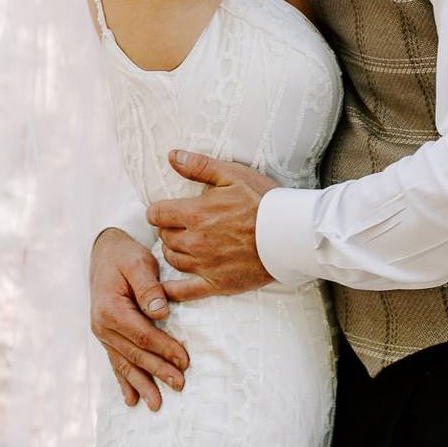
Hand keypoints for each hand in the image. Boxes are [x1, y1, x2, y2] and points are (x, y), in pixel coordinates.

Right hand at [89, 228, 189, 410]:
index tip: (185, 360)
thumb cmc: (125, 256)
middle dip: (158, 371)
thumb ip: (148, 287)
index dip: (164, 349)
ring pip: (124, 363)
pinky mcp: (106, 336)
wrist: (104, 252)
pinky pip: (115, 362)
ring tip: (156, 405)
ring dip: (142, 384)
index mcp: (110, 309)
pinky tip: (131, 399)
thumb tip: (160, 311)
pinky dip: (124, 381)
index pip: (142, 335)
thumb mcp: (138, 263)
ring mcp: (102, 334)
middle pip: (135, 354)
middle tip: (180, 384)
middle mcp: (102, 325)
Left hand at [146, 150, 278, 302]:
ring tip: (185, 244)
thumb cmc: (263, 201)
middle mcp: (195, 241)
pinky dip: (171, 290)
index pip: (157, 214)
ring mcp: (205, 265)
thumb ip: (199, 166)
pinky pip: (185, 291)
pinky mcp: (217, 284)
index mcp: (195, 214)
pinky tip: (165, 288)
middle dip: (168, 229)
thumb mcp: (232, 174)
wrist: (290, 234)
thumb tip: (172, 156)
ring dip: (173, 250)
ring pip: (172, 259)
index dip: (158, 210)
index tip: (164, 210)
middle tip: (180, 224)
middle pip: (164, 236)